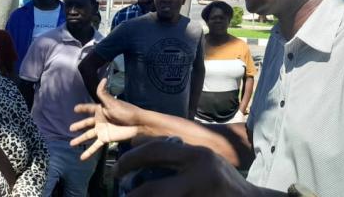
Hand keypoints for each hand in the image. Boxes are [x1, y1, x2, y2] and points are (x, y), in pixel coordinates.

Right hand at [70, 78, 142, 159]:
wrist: (138, 124)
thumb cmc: (126, 112)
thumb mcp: (112, 103)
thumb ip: (104, 93)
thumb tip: (103, 79)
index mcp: (101, 110)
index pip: (89, 108)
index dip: (83, 108)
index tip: (75, 108)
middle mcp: (101, 120)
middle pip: (87, 123)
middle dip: (79, 125)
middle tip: (70, 128)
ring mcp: (103, 130)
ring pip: (88, 135)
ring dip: (80, 140)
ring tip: (71, 144)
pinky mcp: (106, 138)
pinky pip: (95, 146)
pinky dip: (89, 152)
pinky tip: (82, 158)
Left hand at [114, 139, 262, 196]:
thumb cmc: (224, 182)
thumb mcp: (205, 160)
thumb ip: (181, 157)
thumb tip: (141, 154)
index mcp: (198, 156)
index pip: (156, 151)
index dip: (131, 159)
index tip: (119, 169)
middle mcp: (198, 177)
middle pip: (150, 190)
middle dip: (131, 195)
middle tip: (123, 194)